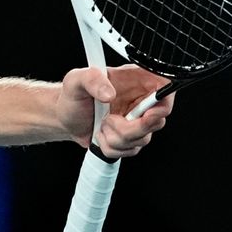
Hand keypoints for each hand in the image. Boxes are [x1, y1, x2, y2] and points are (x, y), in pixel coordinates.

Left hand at [58, 65, 174, 158]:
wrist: (65, 117)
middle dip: (130, 127)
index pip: (166, 90)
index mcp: (137, 81)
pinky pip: (129, 151)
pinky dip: (110, 146)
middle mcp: (141, 101)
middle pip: (157, 122)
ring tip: (101, 123)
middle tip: (109, 119)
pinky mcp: (131, 139)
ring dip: (115, 136)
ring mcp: (138, 122)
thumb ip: (92, 80)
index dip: (162, 105)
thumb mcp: (76, 80)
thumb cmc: (73, 95)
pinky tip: (101, 134)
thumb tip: (109, 94)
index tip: (146, 114)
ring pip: (142, 140)